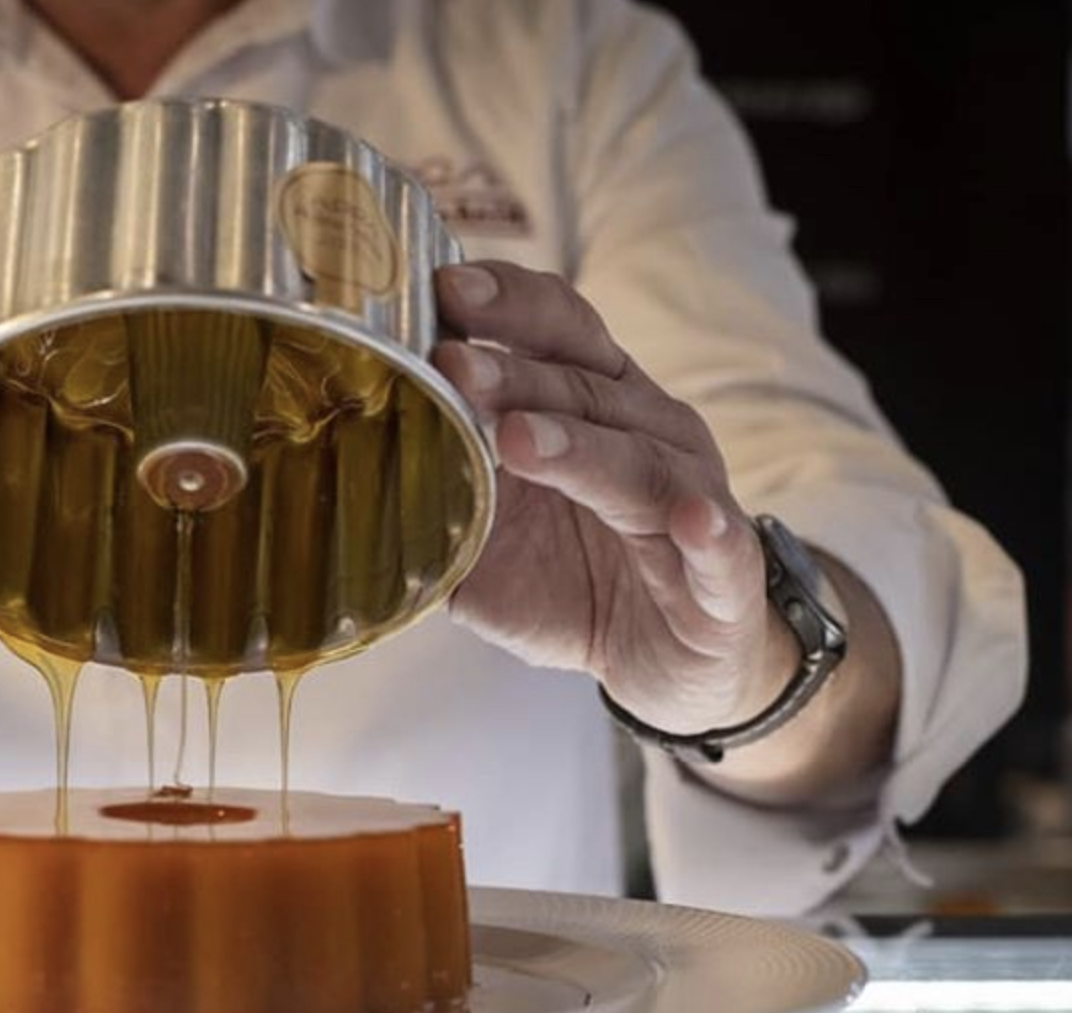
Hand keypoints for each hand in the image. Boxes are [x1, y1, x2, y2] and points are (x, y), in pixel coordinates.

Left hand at [432, 261, 796, 738]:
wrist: (665, 664)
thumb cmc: (574, 581)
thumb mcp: (486, 539)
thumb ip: (435, 495)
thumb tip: (344, 461)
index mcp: (596, 405)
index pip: (558, 328)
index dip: (506, 303)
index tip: (441, 287)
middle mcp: (650, 432)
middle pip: (585, 386)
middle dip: (513, 371)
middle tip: (451, 363)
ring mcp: (694, 498)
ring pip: (637, 461)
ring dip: (577, 445)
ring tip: (516, 438)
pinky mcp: (726, 575)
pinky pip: (720, 547)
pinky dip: (708, 533)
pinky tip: (691, 522)